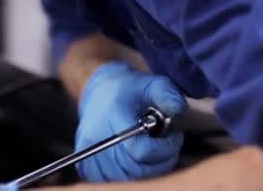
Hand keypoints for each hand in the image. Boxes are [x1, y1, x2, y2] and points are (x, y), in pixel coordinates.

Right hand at [75, 61, 187, 181]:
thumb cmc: (130, 91)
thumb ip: (167, 94)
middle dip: (161, 160)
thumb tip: (178, 110)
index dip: (165, 149)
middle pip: (137, 169)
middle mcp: (96, 136)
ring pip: (128, 178)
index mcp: (112, 115)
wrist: (99, 95)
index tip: (174, 136)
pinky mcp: (86, 165)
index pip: (141, 150)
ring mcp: (88, 153)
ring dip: (148, 170)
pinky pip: (114, 181)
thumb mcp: (152, 84)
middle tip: (166, 144)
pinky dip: (130, 176)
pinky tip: (135, 159)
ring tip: (151, 149)